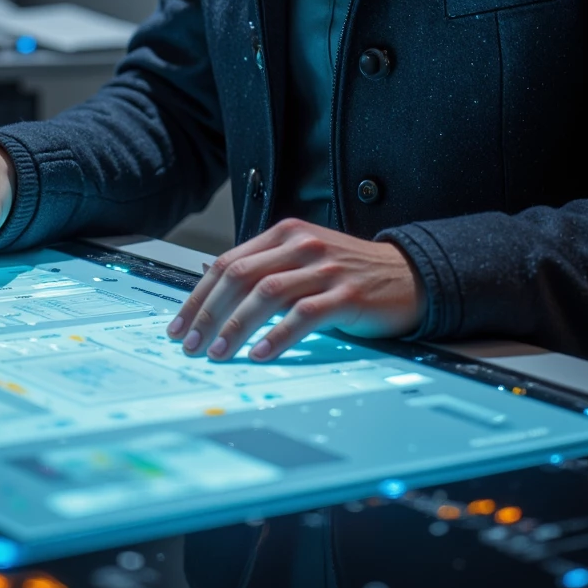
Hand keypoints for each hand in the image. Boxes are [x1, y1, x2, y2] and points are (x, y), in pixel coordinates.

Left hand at [166, 217, 425, 361]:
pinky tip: (260, 354)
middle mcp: (301, 245)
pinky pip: (303, 315)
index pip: (228, 262)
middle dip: (208, 314)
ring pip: (266, 294)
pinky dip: (277, 336)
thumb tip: (210, 284)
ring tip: (217, 353)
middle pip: (240, 276)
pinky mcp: (346, 294)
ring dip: (235, 326)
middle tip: (189, 344)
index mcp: (285, 234)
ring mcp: (324, 268)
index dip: (198, 296)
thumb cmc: (350, 272)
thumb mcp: (303, 259)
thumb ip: (264, 267)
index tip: (178, 325)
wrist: (408, 275)